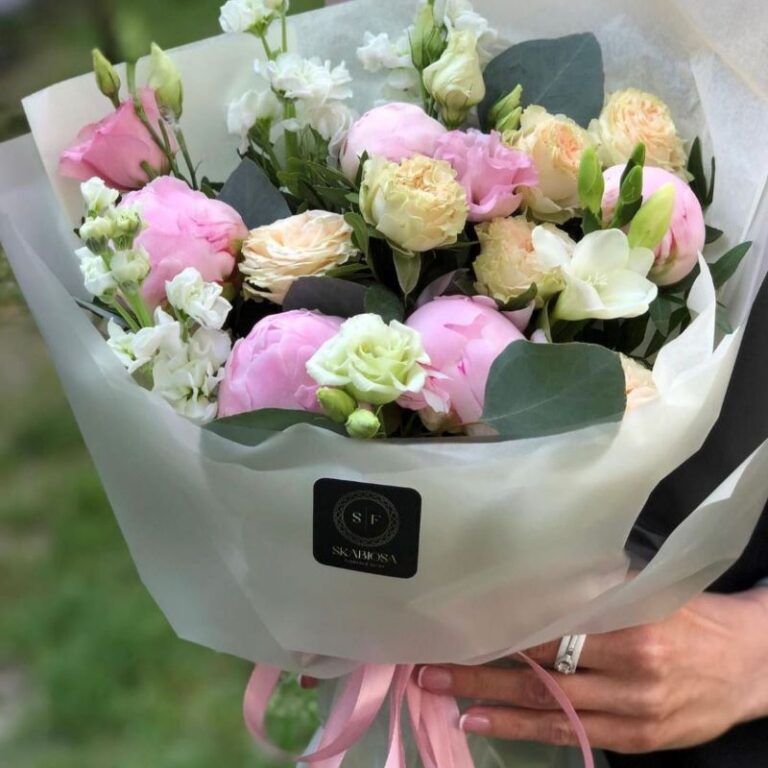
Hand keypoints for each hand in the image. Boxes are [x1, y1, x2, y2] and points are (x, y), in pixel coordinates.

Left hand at [416, 589, 767, 752]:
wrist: (750, 665)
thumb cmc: (693, 616)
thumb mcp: (650, 591)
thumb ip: (598, 590)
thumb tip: (535, 578)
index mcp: (632, 625)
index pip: (552, 625)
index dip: (503, 626)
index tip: (460, 619)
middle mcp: (629, 672)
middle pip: (541, 668)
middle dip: (481, 667)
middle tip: (430, 662)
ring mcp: (631, 712)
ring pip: (548, 705)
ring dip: (489, 700)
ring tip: (440, 692)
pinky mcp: (636, 741)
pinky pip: (569, 734)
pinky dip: (522, 727)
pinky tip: (483, 722)